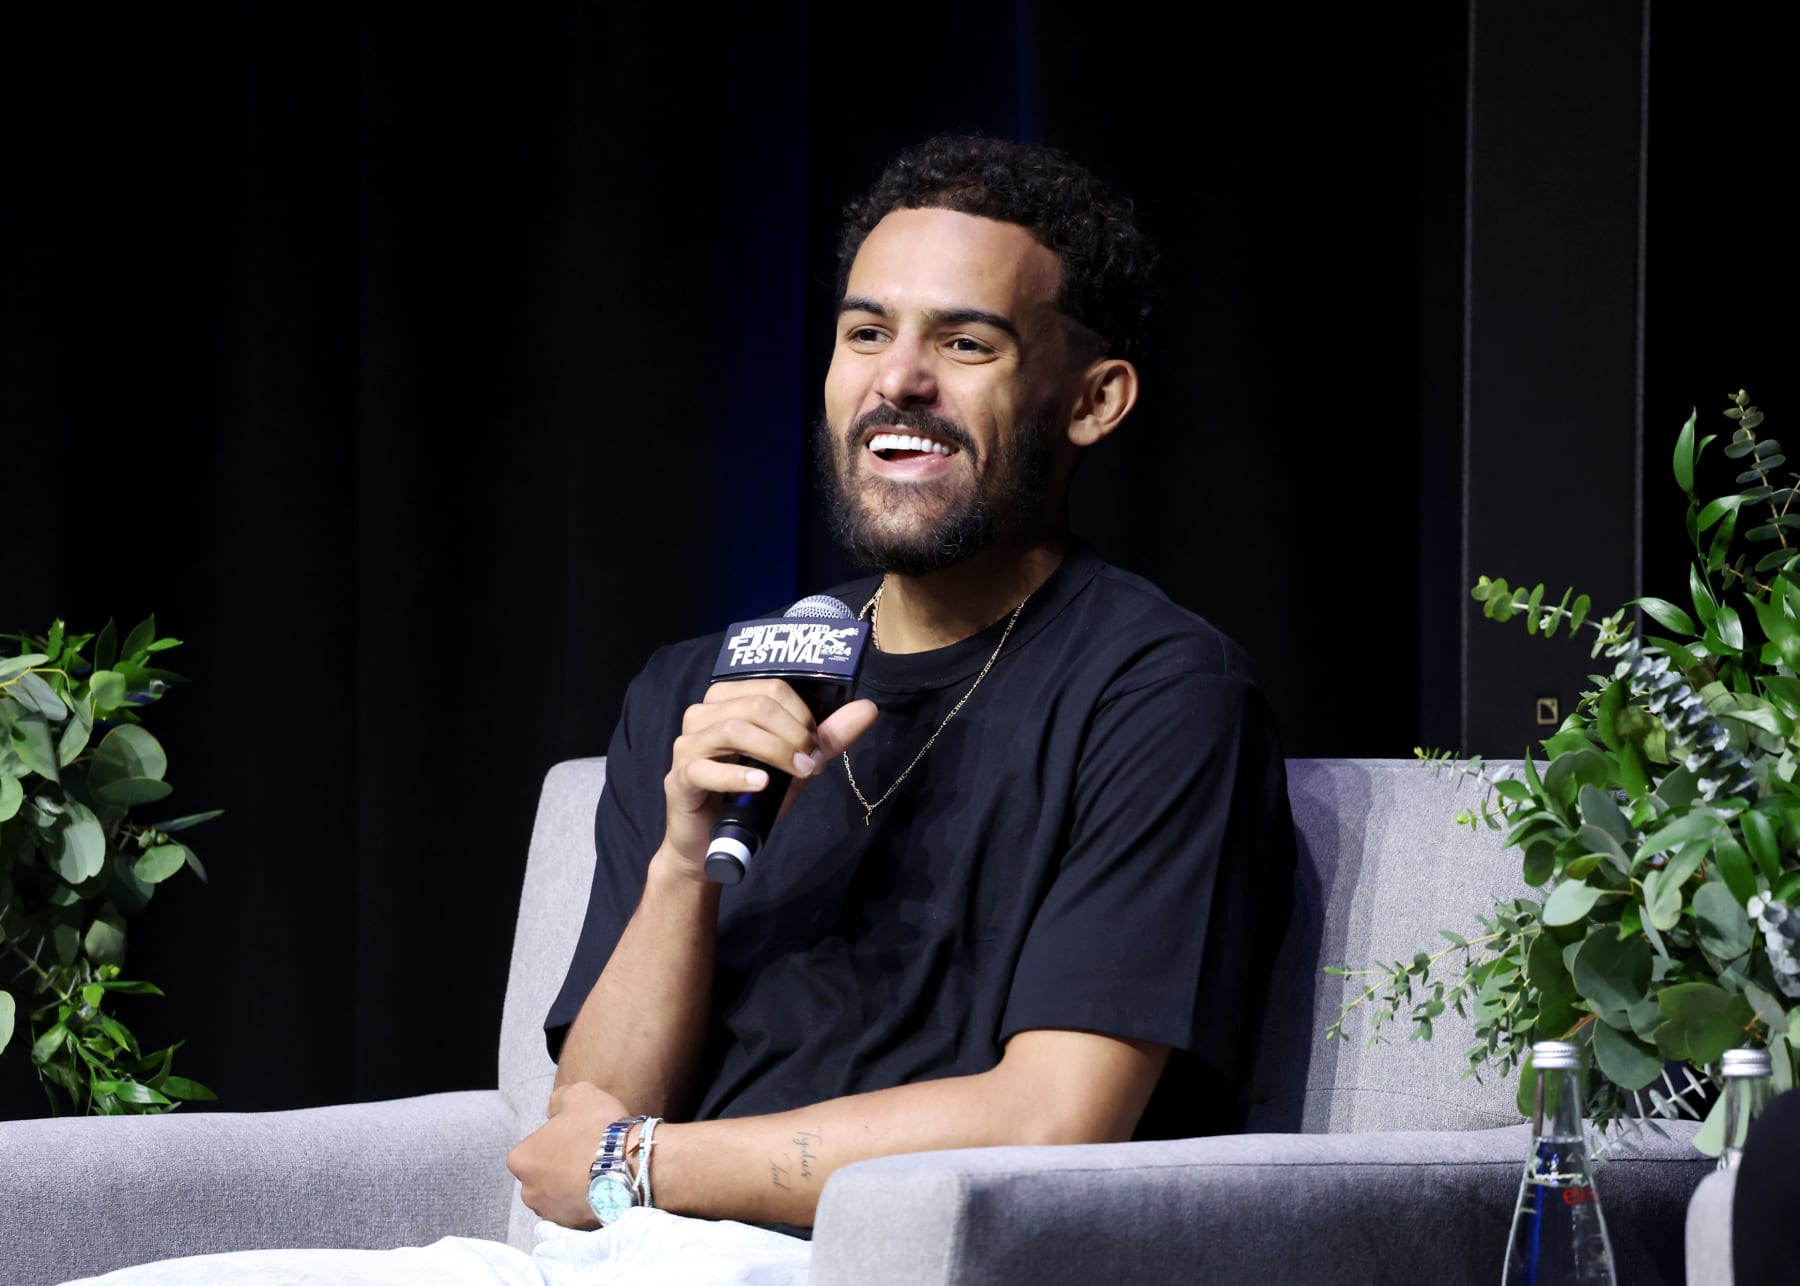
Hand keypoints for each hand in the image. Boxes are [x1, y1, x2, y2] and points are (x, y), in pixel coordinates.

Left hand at [507, 1080, 629, 1228]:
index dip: (555, 1138)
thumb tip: (554, 1110)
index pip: (532, 1146)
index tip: (575, 1135)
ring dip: (571, 1186)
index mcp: (520, 1159)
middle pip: (543, 1174)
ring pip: (558, 1195)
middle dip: (559, 1166)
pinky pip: (575, 1212)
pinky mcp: (572, 1228)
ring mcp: (550, 1213)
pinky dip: (585, 1202)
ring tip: (598, 1171)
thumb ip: (559, 1099)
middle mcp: (527, 1192)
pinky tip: (603, 1187)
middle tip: (586, 1153)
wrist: (629, 1166)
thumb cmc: (597, 1129)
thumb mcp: (579, 1094)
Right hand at [661, 680, 876, 876]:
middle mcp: (702, 715)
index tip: (817, 743)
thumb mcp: (795, 765)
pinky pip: (705, 769)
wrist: (712, 842)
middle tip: (811, 761)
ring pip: (732, 729)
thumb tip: (868, 708)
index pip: (771, 686)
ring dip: (773, 751)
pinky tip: (762, 783)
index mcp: (727, 701)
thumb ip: (827, 737)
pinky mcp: (679, 778)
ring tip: (797, 772)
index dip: (801, 712)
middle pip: (754, 704)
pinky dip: (738, 774)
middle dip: (792, 732)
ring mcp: (686, 745)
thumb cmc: (752, 796)